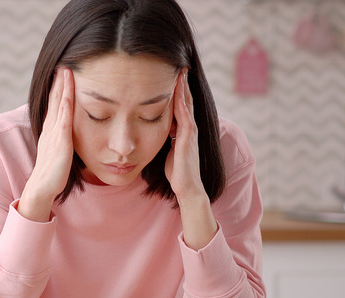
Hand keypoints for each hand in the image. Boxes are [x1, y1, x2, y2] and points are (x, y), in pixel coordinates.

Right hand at [19, 68, 74, 220]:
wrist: (42, 187)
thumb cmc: (52, 172)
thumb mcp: (58, 150)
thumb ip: (63, 139)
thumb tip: (69, 132)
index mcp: (50, 129)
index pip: (55, 103)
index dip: (58, 87)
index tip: (63, 71)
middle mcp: (50, 128)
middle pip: (55, 99)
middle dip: (59, 80)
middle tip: (64, 62)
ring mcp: (54, 133)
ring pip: (59, 105)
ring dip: (62, 87)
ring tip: (66, 70)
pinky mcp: (60, 142)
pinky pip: (64, 120)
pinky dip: (66, 105)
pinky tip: (69, 94)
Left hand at [165, 70, 205, 201]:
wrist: (187, 188)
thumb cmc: (176, 171)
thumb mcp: (167, 148)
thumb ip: (165, 136)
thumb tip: (153, 127)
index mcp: (183, 129)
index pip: (180, 103)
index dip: (177, 88)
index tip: (171, 72)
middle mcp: (189, 127)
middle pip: (185, 99)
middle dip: (182, 82)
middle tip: (179, 64)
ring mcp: (190, 133)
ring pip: (187, 105)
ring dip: (184, 88)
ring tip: (180, 71)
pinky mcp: (188, 140)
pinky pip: (185, 118)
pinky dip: (182, 105)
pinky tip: (178, 93)